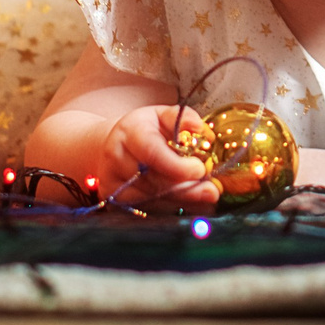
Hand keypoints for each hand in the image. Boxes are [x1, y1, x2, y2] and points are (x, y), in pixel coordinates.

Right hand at [96, 104, 221, 210]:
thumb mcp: (161, 115)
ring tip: (205, 195)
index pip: (152, 152)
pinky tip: (190, 203)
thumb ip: (182, 118)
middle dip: (187, 188)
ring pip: (153, 198)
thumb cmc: (144, 129)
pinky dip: (172, 207)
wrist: (112, 146)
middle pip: (153, 180)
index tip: (200, 170)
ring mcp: (113, 182)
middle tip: (212, 191)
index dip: (178, 166)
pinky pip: (148, 209)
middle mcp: (116, 157)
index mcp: (130, 131)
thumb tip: (201, 130)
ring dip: (182, 199)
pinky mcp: (114, 201)